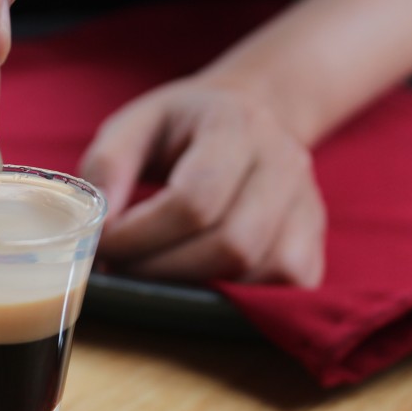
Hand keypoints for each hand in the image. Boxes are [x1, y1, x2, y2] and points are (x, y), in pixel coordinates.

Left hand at [79, 79, 325, 286]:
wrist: (246, 114)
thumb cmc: (180, 127)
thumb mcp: (133, 125)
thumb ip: (107, 167)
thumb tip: (98, 226)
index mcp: (236, 123)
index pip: (194, 199)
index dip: (141, 235)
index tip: (102, 244)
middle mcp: (284, 161)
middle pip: (231, 243)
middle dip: (163, 269)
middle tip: (119, 268)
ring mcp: (307, 203)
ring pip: (260, 271)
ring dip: (195, 286)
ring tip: (151, 274)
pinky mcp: (313, 238)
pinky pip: (285, 285)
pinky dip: (237, 296)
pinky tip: (196, 280)